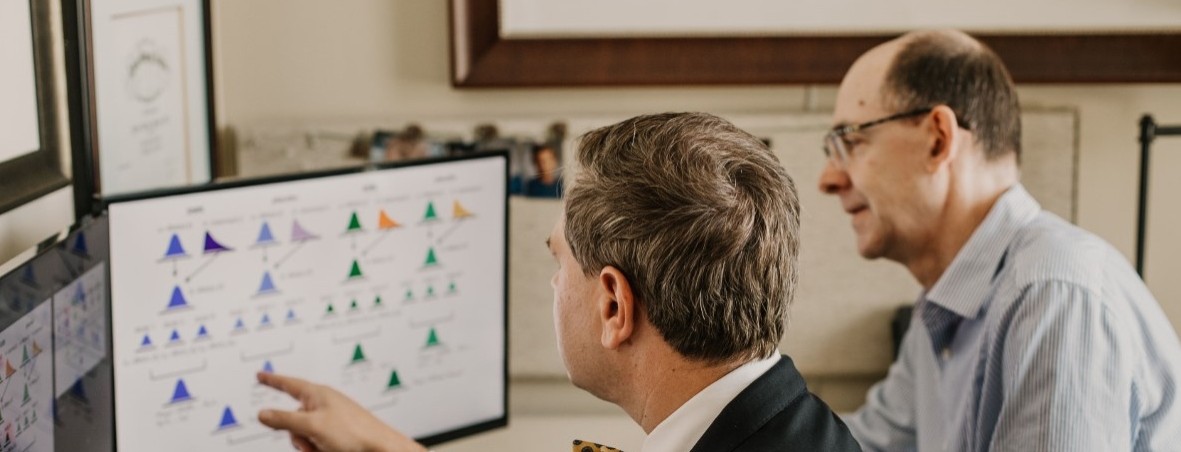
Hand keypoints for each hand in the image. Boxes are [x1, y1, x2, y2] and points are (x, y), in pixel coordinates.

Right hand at [257, 372, 427, 451]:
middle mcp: (323, 405)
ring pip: (303, 435)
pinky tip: (330, 451)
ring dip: (309, 446)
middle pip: (292, 420)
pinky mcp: (335, 435)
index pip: (288, 384)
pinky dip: (318, 450)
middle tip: (311, 440)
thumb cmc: (354, 432)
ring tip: (326, 448)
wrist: (380, 449)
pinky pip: (315, 443)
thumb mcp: (312, 425)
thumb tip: (263, 413)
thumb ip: (284, 419)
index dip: (271, 380)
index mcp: (318, 394)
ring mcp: (329, 421)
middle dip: (297, 435)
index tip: (260, 375)